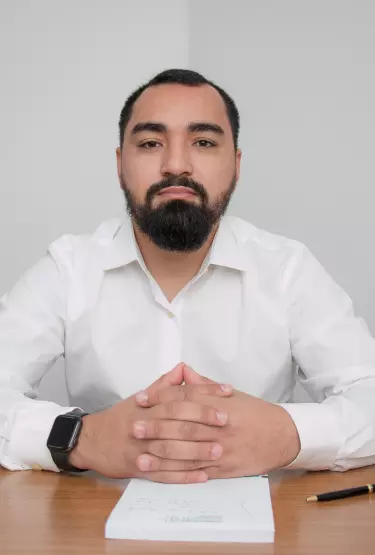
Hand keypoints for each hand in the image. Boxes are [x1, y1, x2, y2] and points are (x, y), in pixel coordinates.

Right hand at [69, 363, 232, 482]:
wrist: (91, 440)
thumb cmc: (120, 417)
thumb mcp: (140, 397)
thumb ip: (164, 384)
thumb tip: (183, 368)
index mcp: (149, 404)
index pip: (180, 394)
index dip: (205, 391)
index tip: (226, 391)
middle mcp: (146, 423)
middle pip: (177, 419)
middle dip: (203, 419)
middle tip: (226, 420)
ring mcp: (142, 448)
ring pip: (172, 449)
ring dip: (197, 450)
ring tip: (219, 450)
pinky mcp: (139, 468)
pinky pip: (164, 474)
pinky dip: (183, 476)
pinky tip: (203, 476)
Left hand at [136, 366, 300, 478]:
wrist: (282, 436)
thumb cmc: (254, 412)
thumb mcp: (230, 394)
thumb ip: (204, 384)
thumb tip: (182, 371)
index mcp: (218, 404)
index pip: (184, 398)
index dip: (160, 397)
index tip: (141, 399)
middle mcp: (219, 426)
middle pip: (182, 425)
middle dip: (156, 426)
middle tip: (134, 426)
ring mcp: (221, 449)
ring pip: (187, 452)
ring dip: (161, 454)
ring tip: (140, 455)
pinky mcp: (225, 469)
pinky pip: (198, 472)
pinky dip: (179, 474)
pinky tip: (163, 474)